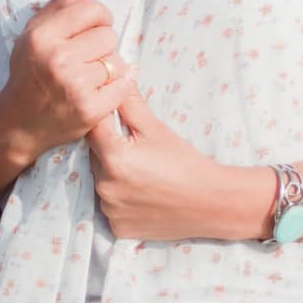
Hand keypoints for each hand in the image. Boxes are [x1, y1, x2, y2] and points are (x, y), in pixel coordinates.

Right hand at [0, 0, 134, 162]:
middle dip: (102, 45)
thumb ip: (61, 3)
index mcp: (43, 36)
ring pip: (117, 61)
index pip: (93, 9)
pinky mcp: (90, 110)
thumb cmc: (30, 71)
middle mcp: (58, 59)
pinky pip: (123, 86)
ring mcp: (75, 86)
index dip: (98, 17)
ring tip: (87, 76)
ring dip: (108, 68)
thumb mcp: (35, 33)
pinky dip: (115, 89)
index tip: (90, 30)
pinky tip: (97, 92)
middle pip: (109, 35)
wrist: (19, 123)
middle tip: (85, 58)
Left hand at [86, 80, 227, 243]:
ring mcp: (109, 209)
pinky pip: (110, 205)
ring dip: (112, 173)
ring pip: (101, 181)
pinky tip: (141, 192)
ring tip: (141, 171)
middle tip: (136, 147)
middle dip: (109, 147)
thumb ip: (131, 103)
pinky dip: (120, 197)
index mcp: (113, 157)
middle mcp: (104, 185)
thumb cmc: (185, 162)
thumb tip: (119, 75)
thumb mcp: (156, 129)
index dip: (104, 119)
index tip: (116, 118)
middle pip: (95, 155)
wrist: (210, 202)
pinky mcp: (117, 227)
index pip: (93, 127)